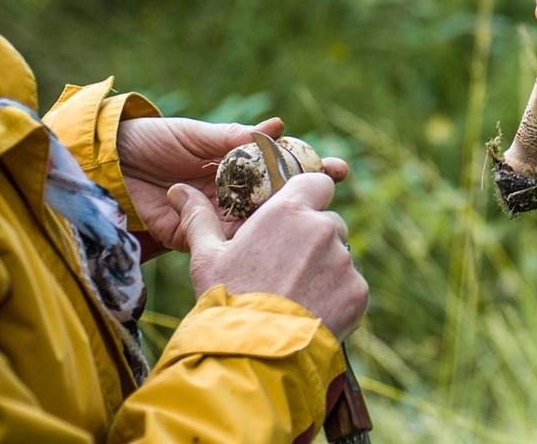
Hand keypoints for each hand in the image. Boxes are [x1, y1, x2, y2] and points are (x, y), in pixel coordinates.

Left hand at [117, 116, 348, 254]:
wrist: (106, 164)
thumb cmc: (151, 140)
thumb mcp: (195, 134)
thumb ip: (231, 138)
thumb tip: (275, 129)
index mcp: (236, 164)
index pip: (282, 169)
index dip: (310, 169)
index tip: (337, 167)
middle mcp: (231, 192)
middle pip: (279, 198)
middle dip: (311, 195)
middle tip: (336, 185)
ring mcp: (216, 216)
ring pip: (258, 223)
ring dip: (285, 222)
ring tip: (311, 213)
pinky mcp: (194, 238)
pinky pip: (225, 243)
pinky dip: (245, 241)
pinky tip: (268, 237)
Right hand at [166, 176, 368, 337]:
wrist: (253, 355)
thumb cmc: (226, 301)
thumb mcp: (206, 258)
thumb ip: (199, 219)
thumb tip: (178, 192)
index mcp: (288, 212)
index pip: (317, 183)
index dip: (310, 195)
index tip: (297, 215)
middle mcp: (322, 229)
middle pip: (328, 223)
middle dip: (313, 240)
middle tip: (285, 269)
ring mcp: (344, 261)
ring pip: (340, 256)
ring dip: (324, 269)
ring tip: (294, 297)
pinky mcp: (358, 291)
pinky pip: (350, 286)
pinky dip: (336, 297)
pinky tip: (309, 313)